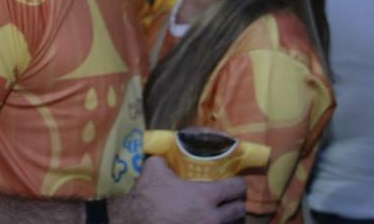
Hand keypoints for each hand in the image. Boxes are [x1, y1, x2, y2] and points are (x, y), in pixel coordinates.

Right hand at [111, 156, 246, 223]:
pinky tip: (205, 223)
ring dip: (227, 219)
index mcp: (206, 195)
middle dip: (236, 204)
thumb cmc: (147, 197)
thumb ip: (165, 160)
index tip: (234, 182)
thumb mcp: (154, 169)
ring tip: (219, 214)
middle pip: (239, 210)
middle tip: (229, 200)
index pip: (237, 188)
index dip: (238, 183)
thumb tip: (165, 156)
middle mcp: (212, 217)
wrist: (135, 222)